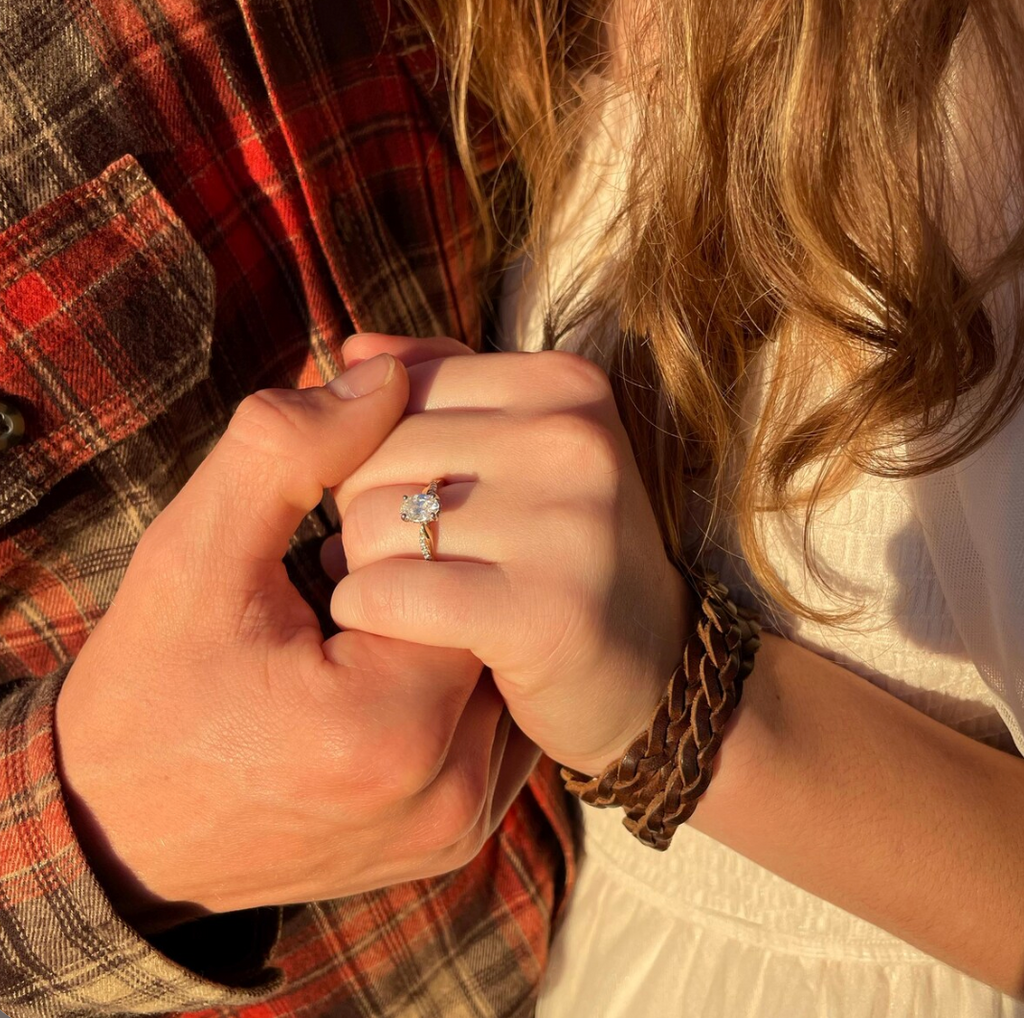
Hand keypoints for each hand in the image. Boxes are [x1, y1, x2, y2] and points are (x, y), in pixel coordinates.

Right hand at [54, 352, 536, 932]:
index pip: (462, 565)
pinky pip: (491, 730)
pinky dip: (456, 685)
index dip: (413, 523)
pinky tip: (395, 666)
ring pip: (499, 673)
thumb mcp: (193, 553)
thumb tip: (390, 370)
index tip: (350, 529)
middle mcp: (445, 794)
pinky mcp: (451, 842)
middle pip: (490, 621)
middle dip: (438, 575)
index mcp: (385, 724)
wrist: (116, 834)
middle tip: (358, 573)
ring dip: (452, 629)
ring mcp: (456, 827)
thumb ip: (289, 451)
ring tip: (375, 623)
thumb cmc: (148, 691)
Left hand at [333, 335, 692, 775]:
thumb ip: (441, 388)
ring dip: (364, 571)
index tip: (415, 505)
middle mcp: (573, 439)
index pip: (395, 393)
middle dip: (363, 517)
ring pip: (368, 526)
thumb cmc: (560, 556)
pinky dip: (370, 615)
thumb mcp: (517, 452)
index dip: (374, 457)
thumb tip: (354, 350)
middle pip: (373, 458)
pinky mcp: (546, 610)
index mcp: (565, 384)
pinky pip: (389, 595)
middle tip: (406, 560)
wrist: (652, 671)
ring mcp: (568, 523)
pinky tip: (396, 629)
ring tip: (409, 594)